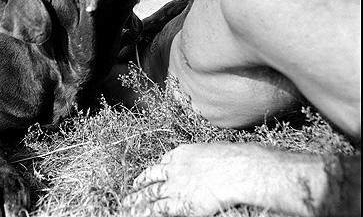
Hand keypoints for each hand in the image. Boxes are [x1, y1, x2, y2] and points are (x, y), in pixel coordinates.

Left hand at [123, 142, 251, 215]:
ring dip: (137, 199)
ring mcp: (173, 186)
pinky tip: (136, 214)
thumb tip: (219, 157)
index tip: (155, 170)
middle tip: (134, 186)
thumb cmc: (234, 159)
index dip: (159, 166)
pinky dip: (144, 211)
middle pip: (152, 175)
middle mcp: (174, 168)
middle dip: (142, 181)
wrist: (235, 171)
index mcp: (183, 153)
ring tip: (127, 203)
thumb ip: (210, 155)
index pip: (166, 160)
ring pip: (150, 192)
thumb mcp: (217, 150)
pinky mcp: (176, 203)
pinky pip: (156, 209)